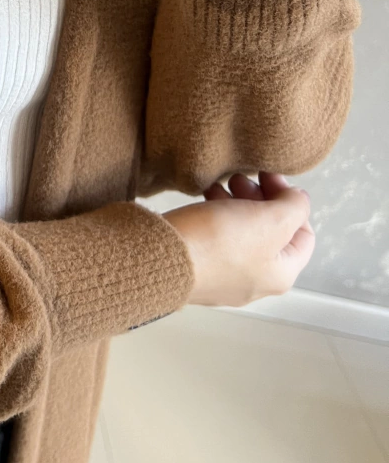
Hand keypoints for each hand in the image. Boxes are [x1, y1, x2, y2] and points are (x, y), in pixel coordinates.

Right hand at [163, 172, 314, 307]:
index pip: (304, 235)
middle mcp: (255, 283)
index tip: (270, 179)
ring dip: (236, 205)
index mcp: (280, 274)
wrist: (159, 257)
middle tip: (242, 179)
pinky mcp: (197, 270)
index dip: (292, 202)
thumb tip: (297, 200)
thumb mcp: (271, 218)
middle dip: (260, 200)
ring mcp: (223, 279)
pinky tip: (203, 202)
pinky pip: (214, 240)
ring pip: (241, 234)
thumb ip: (295, 206)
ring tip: (219, 186)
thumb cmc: (217, 243)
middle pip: (271, 234)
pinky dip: (214, 217)